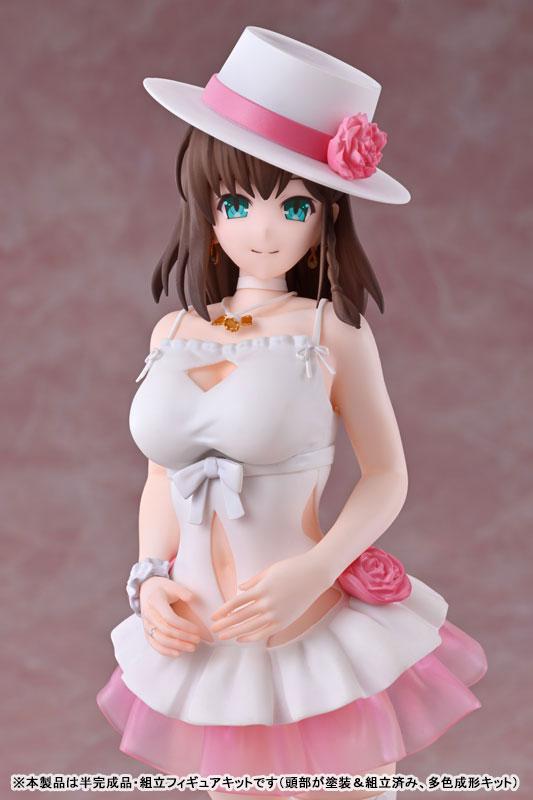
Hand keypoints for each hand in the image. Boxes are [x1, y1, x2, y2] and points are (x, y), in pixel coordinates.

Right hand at [140, 576, 201, 656]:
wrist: (146, 589)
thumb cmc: (163, 588)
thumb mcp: (173, 585)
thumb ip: (183, 591)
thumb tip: (192, 598)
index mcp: (155, 601)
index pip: (169, 618)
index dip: (184, 626)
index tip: (197, 629)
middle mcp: (148, 614)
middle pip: (166, 630)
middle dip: (183, 637)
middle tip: (198, 640)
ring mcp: (146, 624)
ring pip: (160, 640)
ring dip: (177, 646)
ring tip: (192, 648)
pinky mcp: (146, 631)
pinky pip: (154, 644)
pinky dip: (165, 651)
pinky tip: (178, 653)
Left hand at [209, 552, 327, 642]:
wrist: (315, 575)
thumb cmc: (292, 568)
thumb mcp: (270, 570)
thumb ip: (254, 581)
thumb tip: (240, 589)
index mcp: (262, 589)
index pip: (237, 603)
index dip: (224, 610)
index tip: (214, 616)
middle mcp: (267, 603)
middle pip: (240, 617)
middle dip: (225, 624)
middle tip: (212, 630)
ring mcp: (276, 614)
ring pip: (250, 627)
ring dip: (234, 632)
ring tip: (222, 637)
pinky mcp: (284, 621)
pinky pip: (264, 632)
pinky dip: (252, 637)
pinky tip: (241, 639)